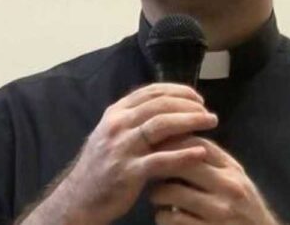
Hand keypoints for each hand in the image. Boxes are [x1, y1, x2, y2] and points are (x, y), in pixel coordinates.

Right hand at [56, 84, 218, 223]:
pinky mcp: (128, 171)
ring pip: (162, 125)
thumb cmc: (101, 166)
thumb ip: (136, 119)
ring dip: (191, 121)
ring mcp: (122, 147)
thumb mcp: (113, 134)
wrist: (78, 199)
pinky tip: (201, 152)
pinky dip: (183, 154)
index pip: (152, 91)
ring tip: (211, 122)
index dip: (178, 91)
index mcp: (116, 112)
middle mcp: (118, 125)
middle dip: (189, 105)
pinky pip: (161, 160)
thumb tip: (169, 107)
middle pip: (161, 105)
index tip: (197, 98)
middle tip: (208, 112)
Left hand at [149, 138, 279, 224]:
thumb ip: (212, 162)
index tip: (157, 143)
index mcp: (233, 171)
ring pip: (172, 192)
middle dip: (161, 164)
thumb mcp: (235, 180)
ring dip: (157, 193)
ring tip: (156, 195)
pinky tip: (164, 215)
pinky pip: (171, 218)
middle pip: (184, 163)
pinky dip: (162, 216)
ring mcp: (218, 211)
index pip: (199, 144)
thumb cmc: (241, 208)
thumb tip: (178, 139)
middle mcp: (228, 188)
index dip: (174, 141)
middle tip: (150, 168)